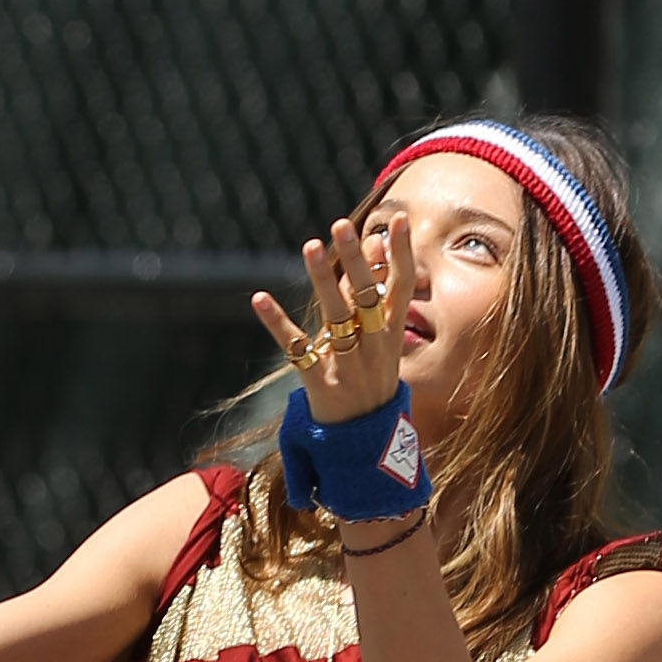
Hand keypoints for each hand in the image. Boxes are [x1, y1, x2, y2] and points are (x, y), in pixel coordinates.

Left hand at [252, 209, 414, 422]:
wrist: (364, 441)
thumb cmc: (370, 377)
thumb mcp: (382, 338)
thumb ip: (376, 291)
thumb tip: (374, 241)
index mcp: (392, 334)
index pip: (402, 288)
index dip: (401, 254)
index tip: (397, 220)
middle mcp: (374, 347)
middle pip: (366, 297)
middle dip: (355, 260)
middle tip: (342, 225)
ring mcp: (349, 366)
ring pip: (336, 318)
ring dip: (323, 280)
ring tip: (311, 246)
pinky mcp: (321, 384)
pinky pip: (298, 349)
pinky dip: (277, 323)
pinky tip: (259, 298)